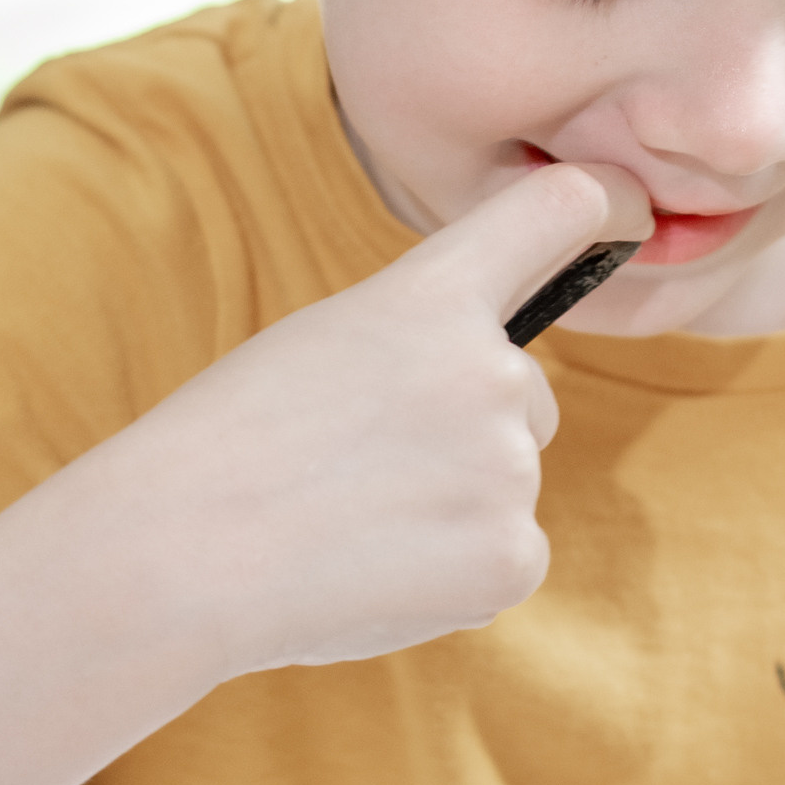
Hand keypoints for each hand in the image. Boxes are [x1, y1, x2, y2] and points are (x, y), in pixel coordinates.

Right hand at [0, 159, 639, 784]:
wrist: (175, 554)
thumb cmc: (225, 446)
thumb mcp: (322, 342)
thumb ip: (420, 341)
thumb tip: (492, 390)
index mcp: (431, 294)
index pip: (554, 211)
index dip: (592, 208)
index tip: (610, 213)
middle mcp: (490, 368)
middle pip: (526, 394)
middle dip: (469, 429)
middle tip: (361, 464)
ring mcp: (507, 467)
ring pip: (504, 484)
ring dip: (451, 508)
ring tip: (347, 523)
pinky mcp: (512, 557)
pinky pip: (507, 560)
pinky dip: (454, 576)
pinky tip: (373, 572)